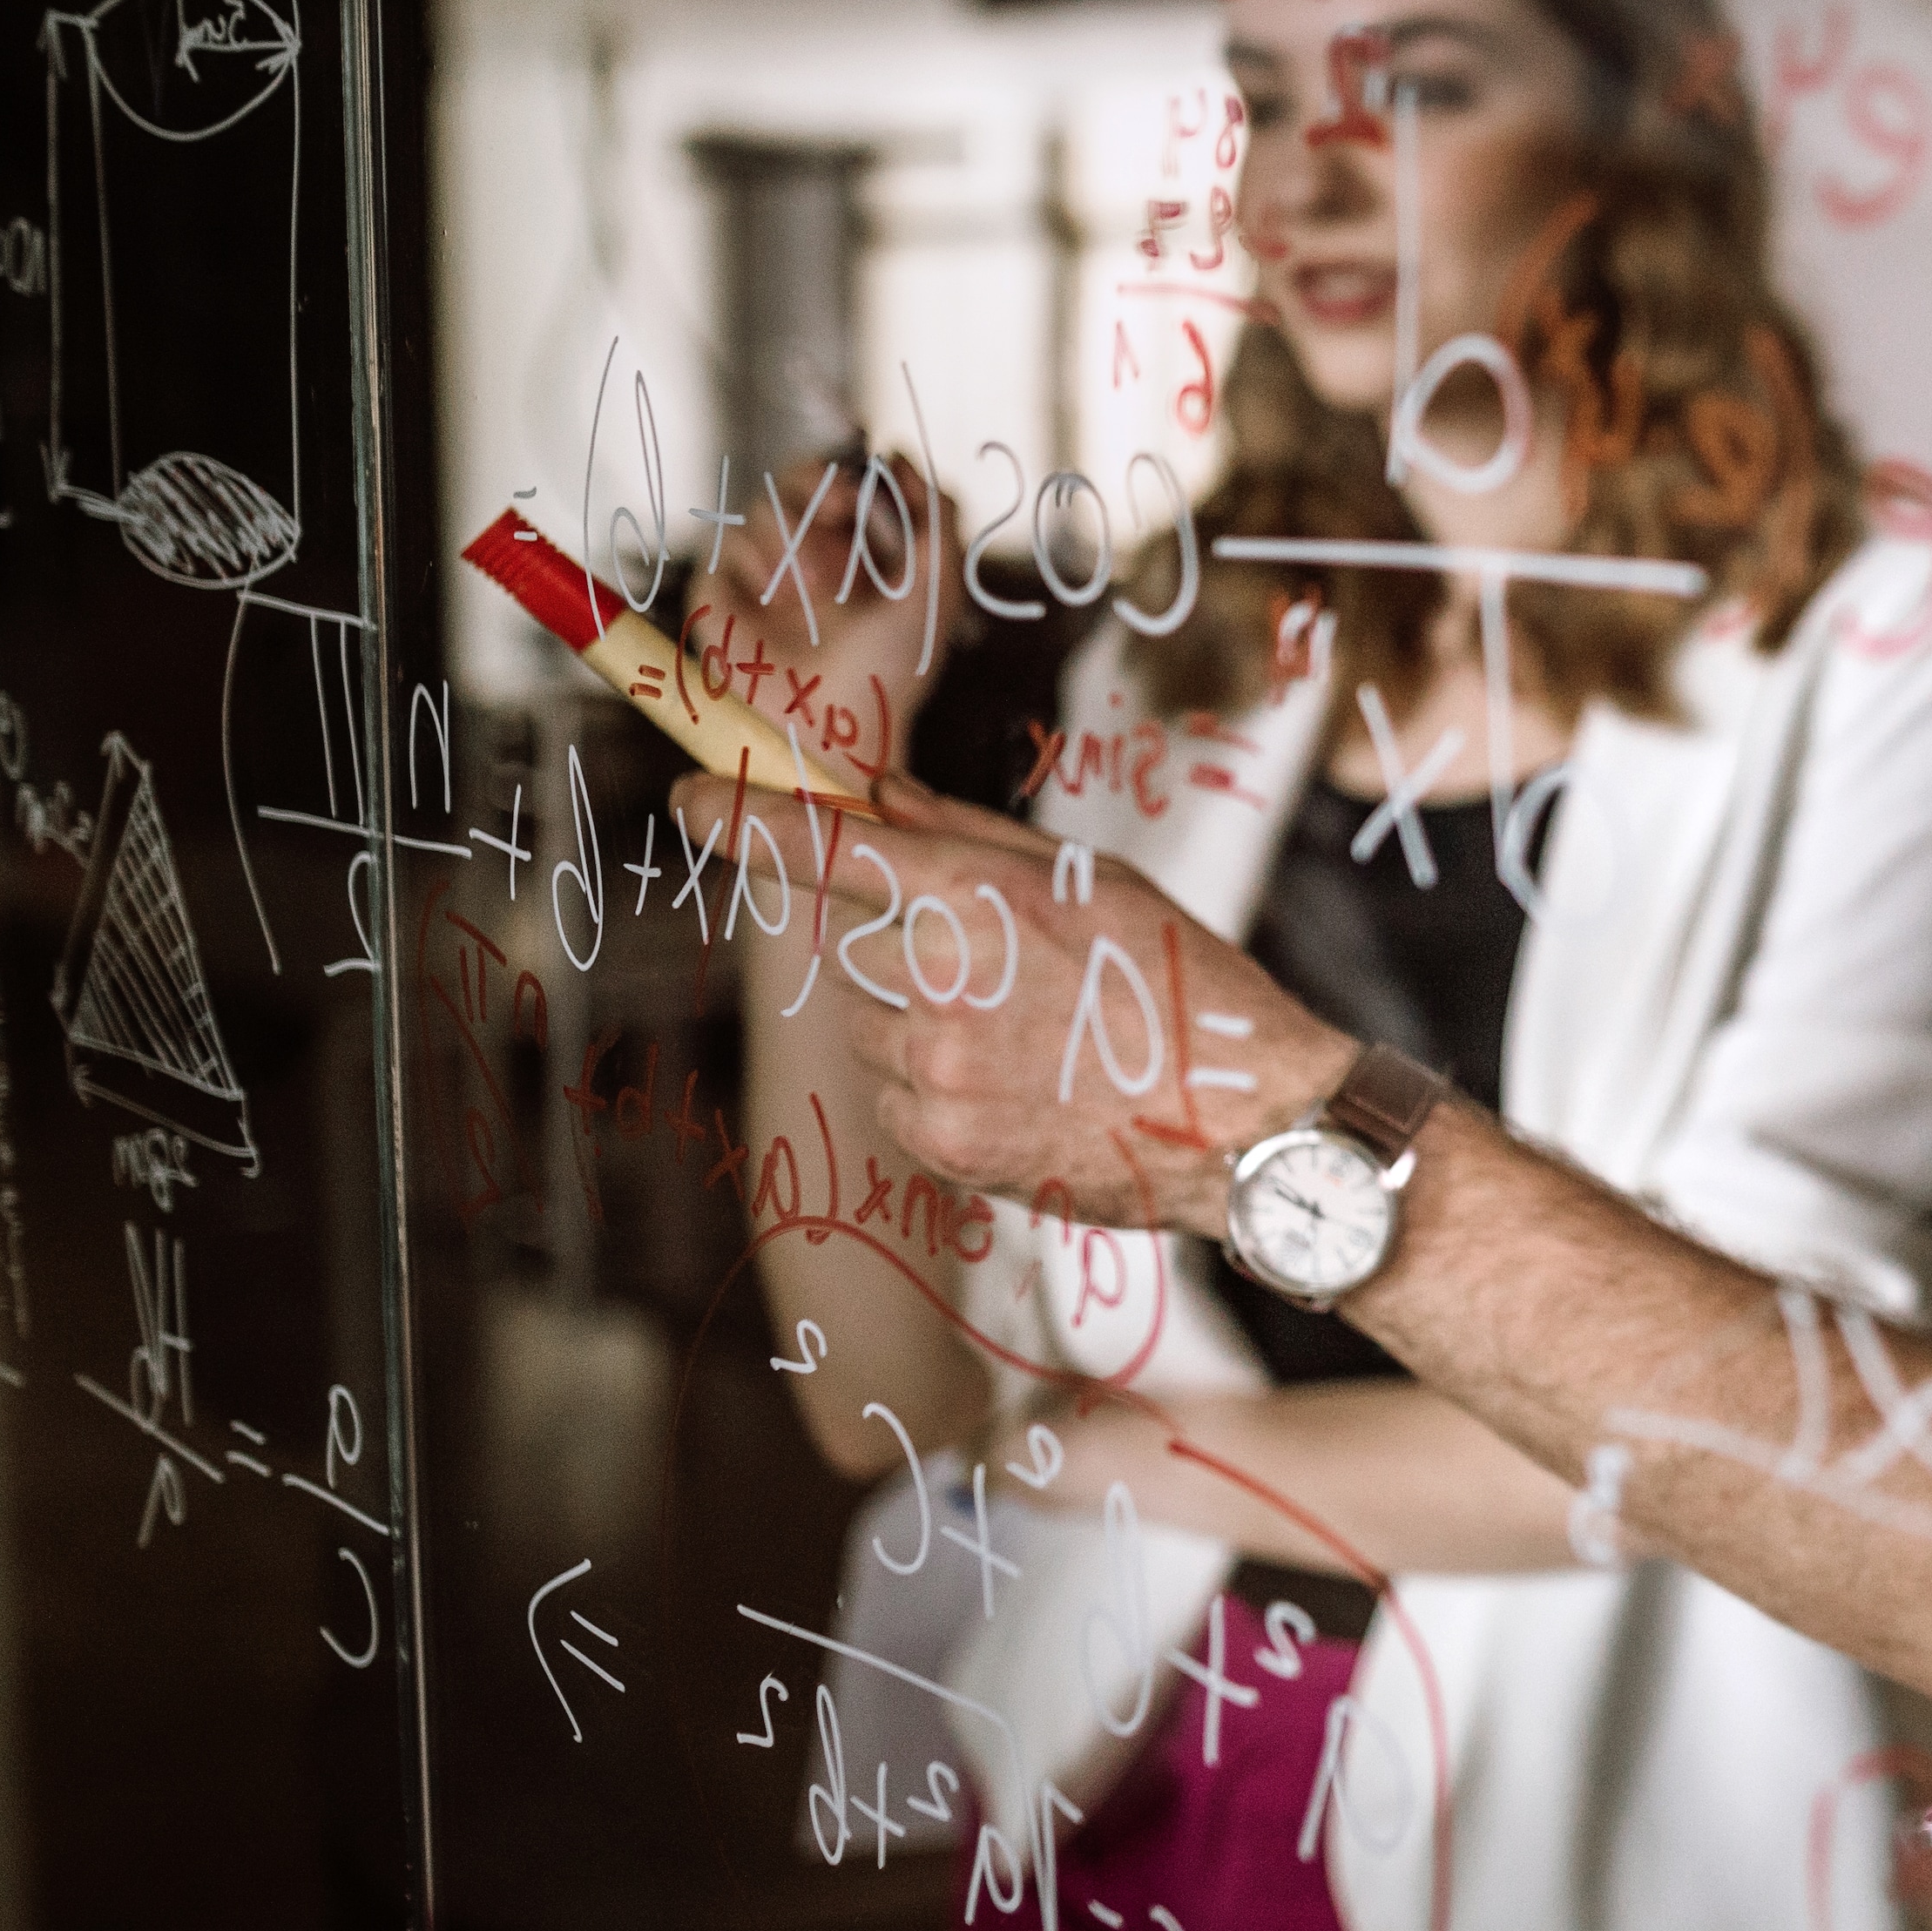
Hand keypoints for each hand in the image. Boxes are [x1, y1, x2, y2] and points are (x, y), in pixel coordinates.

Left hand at [680, 771, 1357, 1232]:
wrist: (1243, 1122)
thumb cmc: (1178, 984)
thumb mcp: (1091, 881)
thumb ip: (967, 834)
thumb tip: (870, 791)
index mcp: (980, 896)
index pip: (831, 847)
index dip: (746, 820)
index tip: (688, 798)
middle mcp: (943, 977)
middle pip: (855, 944)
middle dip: (906, 950)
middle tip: (1006, 976)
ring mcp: (935, 1065)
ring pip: (869, 1023)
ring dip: (921, 1022)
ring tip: (1025, 1040)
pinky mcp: (936, 1139)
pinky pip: (892, 1093)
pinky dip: (936, 1089)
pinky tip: (1020, 1089)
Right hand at [692, 450, 966, 754]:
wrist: (835, 728)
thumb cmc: (893, 668)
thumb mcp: (938, 590)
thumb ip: (939, 517)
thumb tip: (899, 454)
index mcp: (863, 550)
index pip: (849, 479)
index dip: (855, 473)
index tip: (866, 489)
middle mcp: (812, 555)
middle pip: (801, 476)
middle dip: (819, 483)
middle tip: (839, 506)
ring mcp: (765, 572)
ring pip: (765, 505)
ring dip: (795, 536)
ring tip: (816, 589)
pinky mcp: (721, 593)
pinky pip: (724, 543)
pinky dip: (755, 562)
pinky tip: (778, 600)